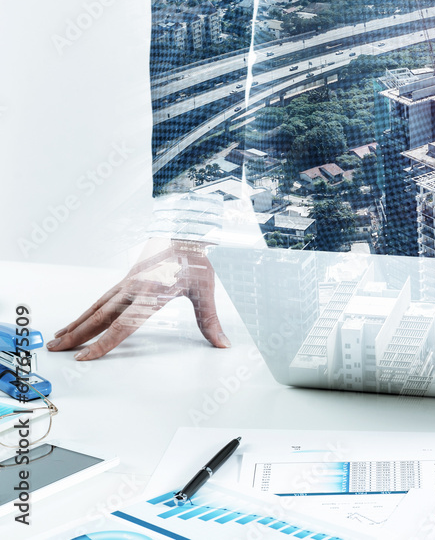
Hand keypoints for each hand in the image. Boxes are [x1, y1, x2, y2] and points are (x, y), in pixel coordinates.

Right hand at [47, 238, 229, 359]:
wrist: (187, 233)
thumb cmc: (196, 261)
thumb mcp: (206, 291)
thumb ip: (210, 320)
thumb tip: (222, 343)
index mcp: (152, 293)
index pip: (123, 326)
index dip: (103, 344)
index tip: (85, 358)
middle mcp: (134, 288)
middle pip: (100, 317)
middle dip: (77, 336)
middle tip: (55, 350)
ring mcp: (127, 283)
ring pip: (96, 307)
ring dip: (77, 324)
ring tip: (57, 338)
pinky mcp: (127, 280)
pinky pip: (102, 299)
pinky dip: (87, 311)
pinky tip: (79, 320)